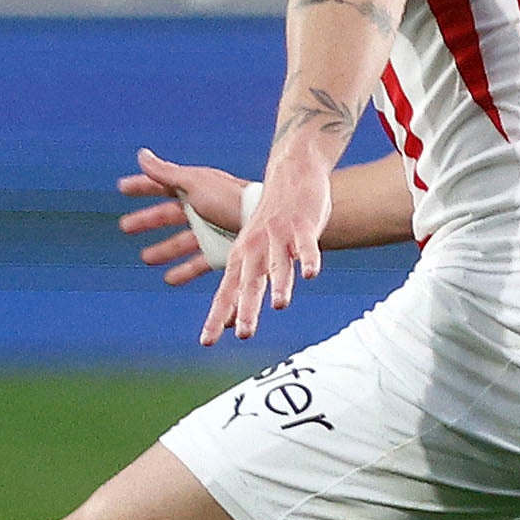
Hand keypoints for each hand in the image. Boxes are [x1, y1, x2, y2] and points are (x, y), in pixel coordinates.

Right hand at [116, 146, 252, 287]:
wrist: (266, 223)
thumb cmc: (228, 198)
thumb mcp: (192, 183)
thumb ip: (164, 173)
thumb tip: (141, 155)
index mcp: (194, 189)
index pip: (162, 186)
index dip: (142, 186)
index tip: (122, 188)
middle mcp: (201, 209)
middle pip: (168, 216)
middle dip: (147, 221)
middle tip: (125, 227)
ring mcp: (211, 231)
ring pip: (180, 242)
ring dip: (163, 249)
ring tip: (146, 258)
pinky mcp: (221, 252)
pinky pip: (197, 263)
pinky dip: (183, 271)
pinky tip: (169, 279)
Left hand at [201, 164, 330, 347]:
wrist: (290, 177)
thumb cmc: (270, 226)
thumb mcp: (250, 255)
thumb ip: (240, 289)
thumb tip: (230, 325)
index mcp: (241, 258)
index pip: (226, 293)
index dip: (218, 317)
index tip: (207, 342)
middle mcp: (257, 249)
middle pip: (250, 282)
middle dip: (247, 307)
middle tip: (245, 333)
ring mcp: (279, 237)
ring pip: (279, 264)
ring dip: (280, 283)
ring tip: (280, 305)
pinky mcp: (303, 226)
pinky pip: (307, 244)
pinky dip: (309, 258)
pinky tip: (311, 273)